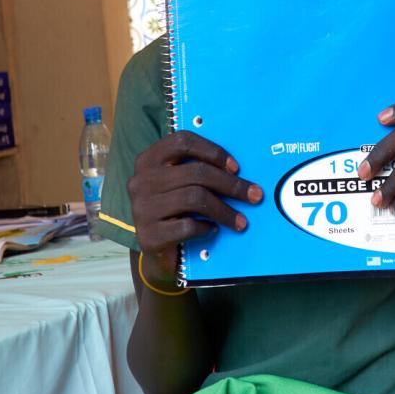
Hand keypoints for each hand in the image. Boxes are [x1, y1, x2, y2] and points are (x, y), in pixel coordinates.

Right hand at [127, 130, 262, 285]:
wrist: (158, 252)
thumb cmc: (175, 211)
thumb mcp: (179, 185)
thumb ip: (196, 171)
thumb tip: (237, 169)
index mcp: (148, 161)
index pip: (182, 141)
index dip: (213, 151)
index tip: (236, 167)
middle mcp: (140, 181)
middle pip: (196, 172)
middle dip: (231, 185)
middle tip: (254, 195)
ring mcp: (141, 209)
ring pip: (194, 198)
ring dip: (225, 210)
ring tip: (241, 221)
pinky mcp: (148, 236)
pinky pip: (187, 226)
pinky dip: (206, 228)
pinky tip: (212, 230)